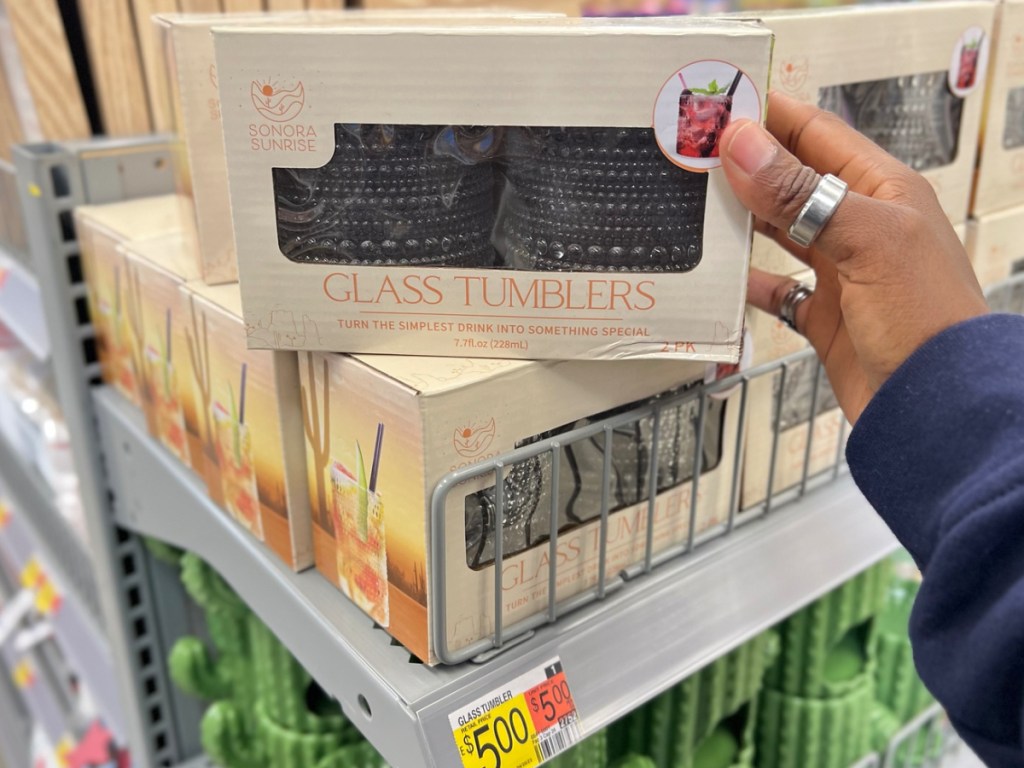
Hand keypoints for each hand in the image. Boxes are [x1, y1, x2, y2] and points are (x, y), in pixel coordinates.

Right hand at [719, 91, 988, 423]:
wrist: (937, 405)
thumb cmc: (928, 319)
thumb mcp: (867, 242)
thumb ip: (803, 193)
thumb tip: (746, 144)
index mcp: (883, 192)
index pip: (817, 135)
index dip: (769, 118)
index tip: (718, 109)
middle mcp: (860, 226)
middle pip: (792, 182)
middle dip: (745, 168)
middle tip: (693, 158)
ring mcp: (841, 272)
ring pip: (780, 233)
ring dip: (742, 222)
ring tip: (698, 207)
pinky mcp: (824, 316)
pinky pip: (775, 291)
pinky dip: (747, 285)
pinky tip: (721, 280)